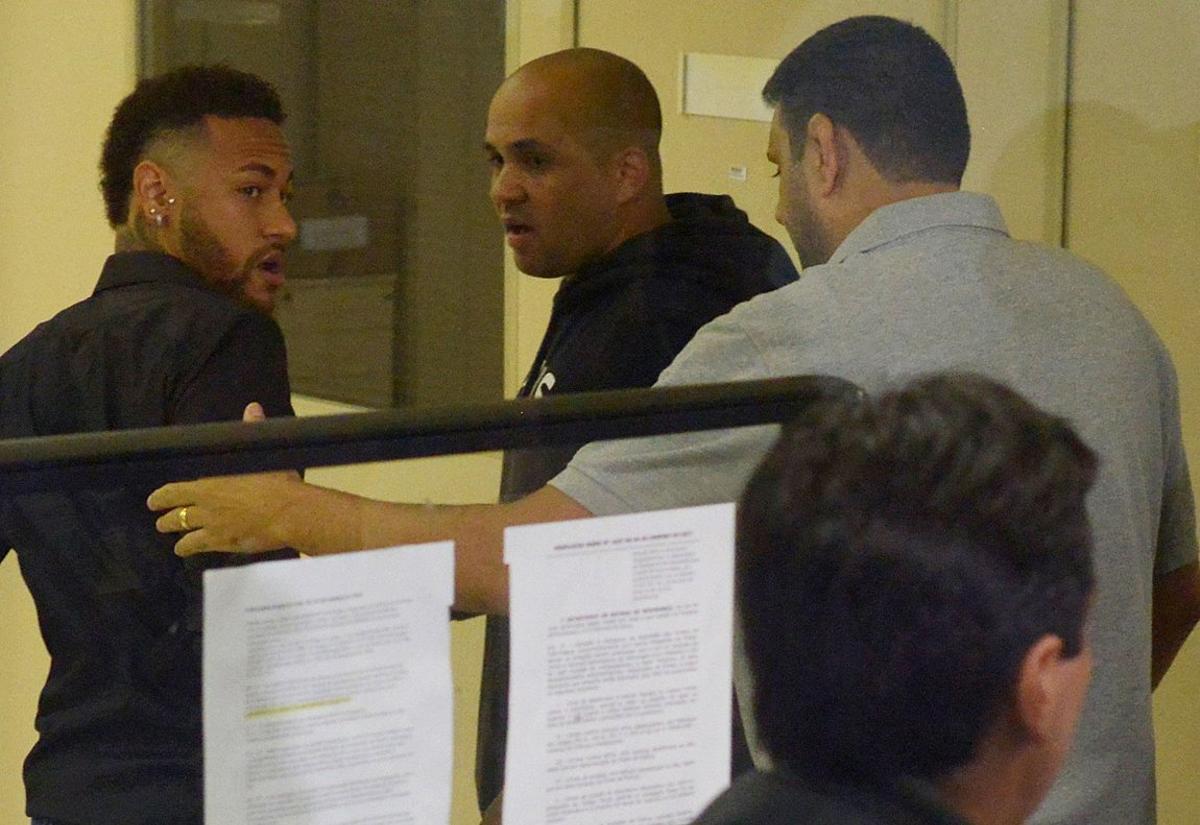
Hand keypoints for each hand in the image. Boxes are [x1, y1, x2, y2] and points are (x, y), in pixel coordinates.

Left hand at [147, 401, 299, 556]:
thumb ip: (252, 431)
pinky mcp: (224, 543)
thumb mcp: (262, 453)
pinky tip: (187, 552)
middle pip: (177, 514)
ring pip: (185, 533)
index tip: (152, 501)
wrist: (288, 512)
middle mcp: (205, 507)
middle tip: (160, 521)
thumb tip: (252, 408)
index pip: (175, 491)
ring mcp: (213, 528)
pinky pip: (199, 548)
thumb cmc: (276, 481)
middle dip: (167, 518)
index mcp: (209, 484)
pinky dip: (190, 549)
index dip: (162, 496)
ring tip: (174, 542)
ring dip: (177, 536)